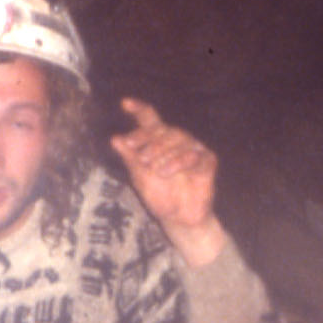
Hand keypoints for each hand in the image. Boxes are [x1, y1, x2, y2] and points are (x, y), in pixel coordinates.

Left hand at [110, 98, 225, 265]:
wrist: (178, 219)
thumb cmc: (160, 197)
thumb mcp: (140, 178)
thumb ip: (130, 159)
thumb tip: (115, 139)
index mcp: (158, 142)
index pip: (149, 119)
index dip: (138, 109)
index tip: (125, 103)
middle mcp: (176, 141)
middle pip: (163, 129)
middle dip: (151, 141)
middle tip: (142, 158)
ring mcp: (193, 149)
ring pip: (180, 139)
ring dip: (165, 154)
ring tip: (157, 170)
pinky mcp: (207, 161)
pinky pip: (195, 154)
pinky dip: (181, 162)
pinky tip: (169, 171)